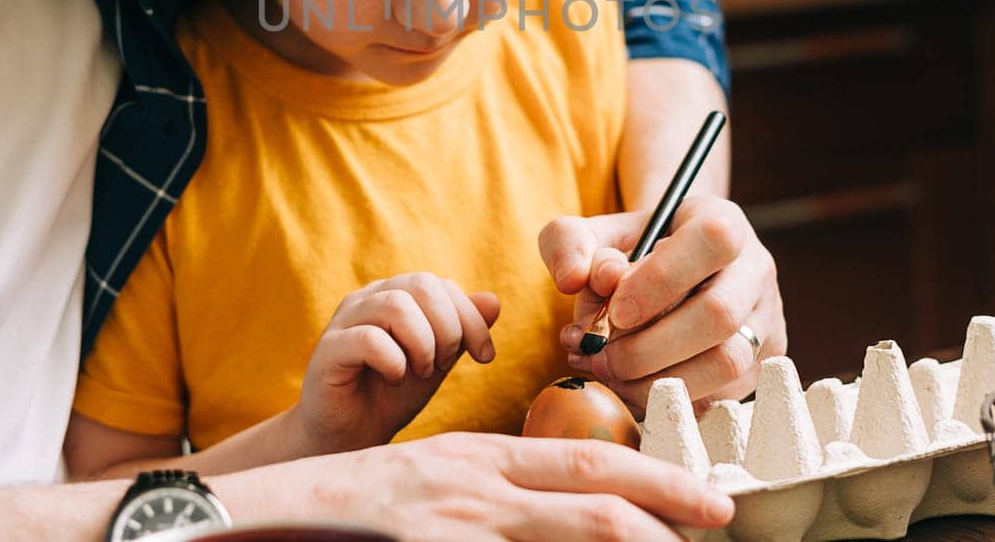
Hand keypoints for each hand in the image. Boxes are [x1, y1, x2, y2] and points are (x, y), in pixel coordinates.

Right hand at [218, 432, 735, 540]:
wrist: (273, 510)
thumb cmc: (360, 503)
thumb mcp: (440, 485)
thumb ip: (500, 495)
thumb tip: (562, 515)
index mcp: (481, 460)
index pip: (588, 464)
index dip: (656, 480)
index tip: (705, 499)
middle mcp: (475, 488)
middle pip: (593, 499)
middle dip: (668, 513)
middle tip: (721, 520)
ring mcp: (453, 527)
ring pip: (566, 534)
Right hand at [293, 273, 498, 454]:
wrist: (351, 437)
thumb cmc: (392, 395)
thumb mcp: (438, 362)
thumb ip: (462, 331)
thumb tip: (494, 300)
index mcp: (395, 294)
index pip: (441, 285)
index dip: (471, 318)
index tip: (485, 357)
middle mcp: (368, 299)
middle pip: (421, 285)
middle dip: (448, 328)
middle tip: (443, 365)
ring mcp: (344, 321)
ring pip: (396, 305)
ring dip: (422, 343)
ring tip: (421, 372)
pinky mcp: (328, 350)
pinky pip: (368, 338)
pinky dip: (394, 360)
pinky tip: (394, 379)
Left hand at [540, 195, 785, 409]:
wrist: (666, 271)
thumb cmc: (629, 251)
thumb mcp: (593, 232)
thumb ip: (570, 243)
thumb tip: (574, 278)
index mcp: (722, 221)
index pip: (711, 241)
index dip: (661, 280)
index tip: (615, 310)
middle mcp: (754, 269)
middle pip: (720, 313)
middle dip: (649, 346)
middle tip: (600, 354)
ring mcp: (763, 320)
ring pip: (728, 363)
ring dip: (658, 379)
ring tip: (609, 372)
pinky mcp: (758, 365)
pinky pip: (722, 395)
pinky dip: (668, 400)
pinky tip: (629, 385)